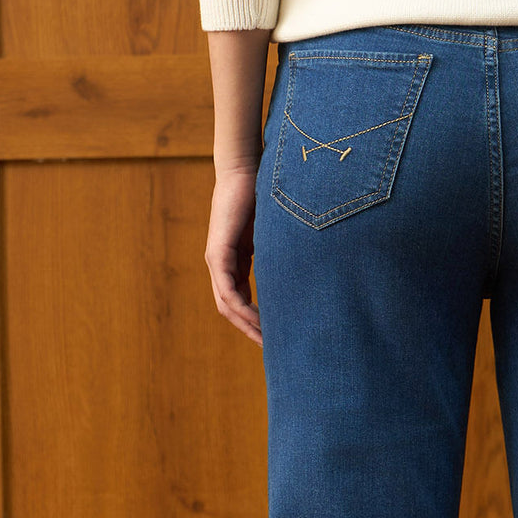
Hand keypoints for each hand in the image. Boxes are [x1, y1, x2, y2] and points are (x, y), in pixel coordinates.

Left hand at [205, 162, 261, 345]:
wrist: (245, 168)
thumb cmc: (263, 194)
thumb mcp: (273, 234)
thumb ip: (278, 254)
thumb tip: (301, 271)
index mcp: (234, 260)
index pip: (239, 299)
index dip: (254, 321)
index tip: (274, 336)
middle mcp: (221, 263)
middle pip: (230, 309)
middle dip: (250, 330)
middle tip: (271, 349)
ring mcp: (216, 259)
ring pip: (226, 304)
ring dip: (246, 324)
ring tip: (266, 340)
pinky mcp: (217, 252)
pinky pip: (228, 290)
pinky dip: (242, 307)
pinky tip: (257, 318)